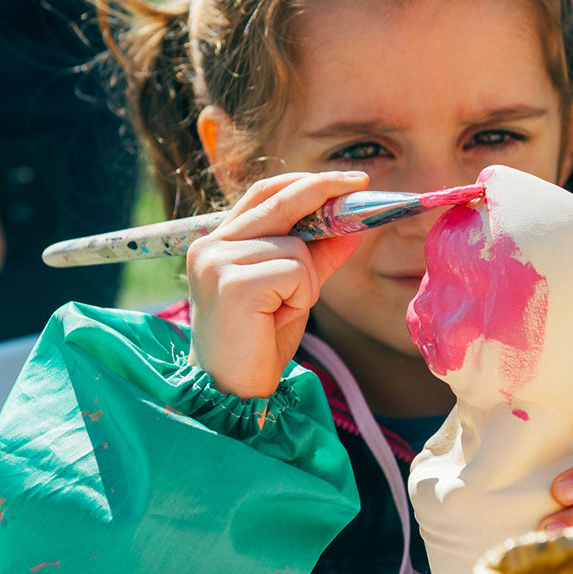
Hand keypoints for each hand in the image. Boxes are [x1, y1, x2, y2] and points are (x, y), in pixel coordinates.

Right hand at [187, 171, 368, 397]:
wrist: (233, 393)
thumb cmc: (258, 343)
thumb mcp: (293, 291)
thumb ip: (316, 257)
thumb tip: (352, 226)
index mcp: (218, 243)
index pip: (264, 193)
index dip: (306, 181)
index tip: (346, 180)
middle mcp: (211, 247)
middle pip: (280, 202)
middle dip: (325, 192)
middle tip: (361, 185)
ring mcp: (218, 263)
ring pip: (297, 246)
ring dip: (305, 283)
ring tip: (279, 313)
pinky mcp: (235, 284)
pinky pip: (296, 272)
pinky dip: (300, 298)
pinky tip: (276, 320)